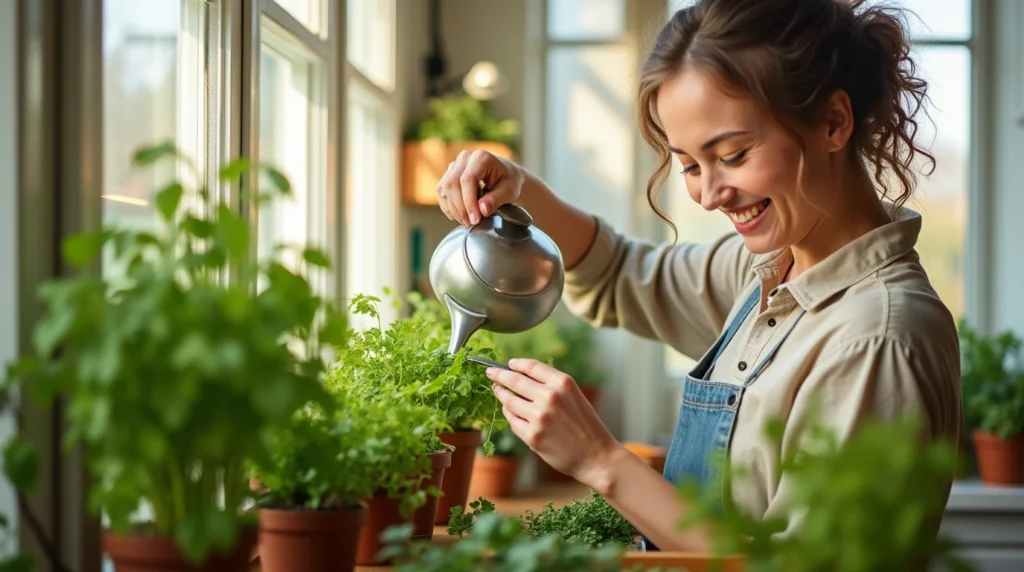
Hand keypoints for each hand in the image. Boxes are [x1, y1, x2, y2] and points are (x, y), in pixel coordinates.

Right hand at [436, 149, 524, 225]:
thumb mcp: (509, 192)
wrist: (507, 177)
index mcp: (481, 157)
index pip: (467, 179)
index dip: (469, 202)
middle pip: (452, 184)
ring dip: (454, 208)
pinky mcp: (448, 175)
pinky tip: (459, 215)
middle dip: (460, 207)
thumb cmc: (510, 182)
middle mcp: (465, 158)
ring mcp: (455, 165)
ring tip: (468, 221)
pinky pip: (441, 191)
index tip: (476, 219)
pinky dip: (448, 206)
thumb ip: (496, 200)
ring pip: (445, 188)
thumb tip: (482, 210)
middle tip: (471, 223)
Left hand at [486, 358, 620, 485]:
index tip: (507, 364)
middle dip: (499, 375)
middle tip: (490, 372)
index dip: (516, 364)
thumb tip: (521, 375)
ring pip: (509, 400)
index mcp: (563, 383)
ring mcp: (540, 417)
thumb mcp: (574, 396)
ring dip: (500, 394)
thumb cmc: (585, 425)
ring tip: (497, 390)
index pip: (531, 366)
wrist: (595, 455)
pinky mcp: (532, 436)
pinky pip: (512, 420)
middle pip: (515, 380)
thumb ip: (551, 384)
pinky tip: (509, 411)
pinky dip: (509, 414)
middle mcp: (550, 397)